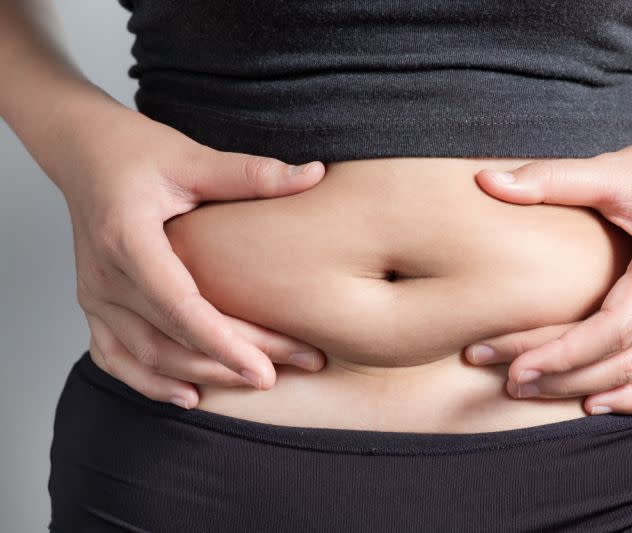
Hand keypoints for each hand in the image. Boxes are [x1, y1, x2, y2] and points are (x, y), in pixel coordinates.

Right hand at [55, 103, 327, 408]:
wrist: (82, 152)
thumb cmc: (135, 152)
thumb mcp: (192, 157)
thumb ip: (251, 173)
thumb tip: (314, 174)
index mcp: (128, 238)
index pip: (179, 306)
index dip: (224, 343)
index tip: (268, 369)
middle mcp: (105, 276)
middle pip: (172, 338)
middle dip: (235, 360)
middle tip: (298, 364)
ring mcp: (94, 295)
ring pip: (147, 357)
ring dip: (203, 375)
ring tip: (259, 382)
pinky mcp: (95, 304)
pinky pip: (115, 357)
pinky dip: (150, 382)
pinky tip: (188, 395)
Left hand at [463, 131, 631, 414]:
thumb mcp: (609, 169)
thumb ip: (548, 178)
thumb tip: (485, 180)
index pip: (612, 329)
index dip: (562, 354)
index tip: (513, 366)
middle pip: (618, 360)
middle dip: (558, 376)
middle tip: (507, 380)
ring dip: (584, 388)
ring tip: (531, 390)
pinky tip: (594, 402)